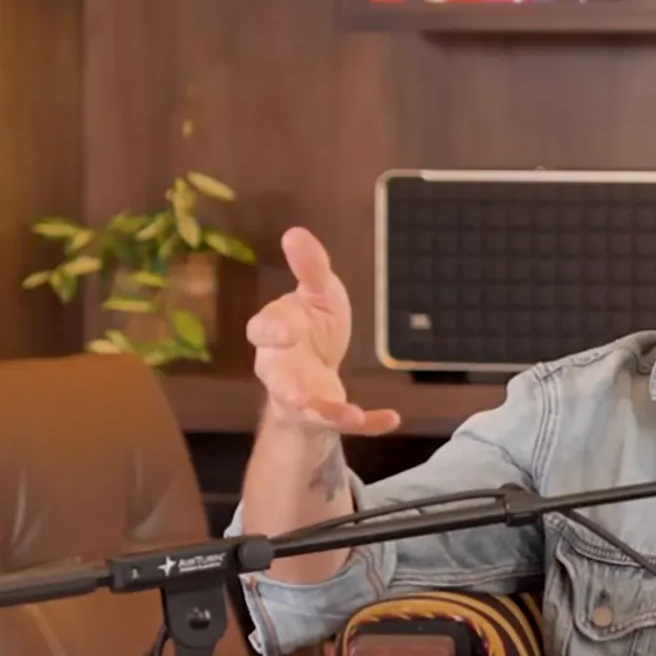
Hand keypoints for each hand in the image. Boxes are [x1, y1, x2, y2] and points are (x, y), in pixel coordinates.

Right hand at [246, 227, 400, 435]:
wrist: (315, 365)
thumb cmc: (312, 324)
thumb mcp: (319, 293)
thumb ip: (310, 268)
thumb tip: (295, 233)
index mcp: (275, 330)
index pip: (263, 330)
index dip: (271, 331)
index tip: (286, 332)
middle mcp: (280, 366)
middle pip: (277, 378)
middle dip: (287, 386)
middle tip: (299, 395)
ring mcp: (301, 394)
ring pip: (306, 407)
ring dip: (326, 412)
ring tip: (348, 416)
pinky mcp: (324, 414)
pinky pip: (343, 422)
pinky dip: (368, 423)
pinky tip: (392, 419)